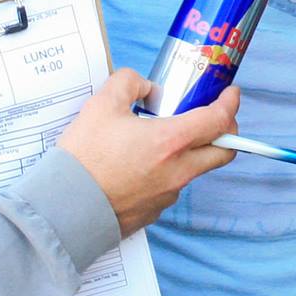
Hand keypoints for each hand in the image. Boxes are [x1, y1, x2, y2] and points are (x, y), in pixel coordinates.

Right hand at [56, 69, 238, 234]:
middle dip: (227, 132)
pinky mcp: (154, 212)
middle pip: (223, 153)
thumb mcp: (101, 105)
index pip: (218, 121)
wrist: (64, 207)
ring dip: (191, 153)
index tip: (230, 94)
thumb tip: (145, 87)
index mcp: (171, 141)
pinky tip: (141, 165)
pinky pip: (170, 187)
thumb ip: (128, 83)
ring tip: (162, 140)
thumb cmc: (84, 157)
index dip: (230, 104)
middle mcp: (178, 171)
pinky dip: (166, 173)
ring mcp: (168, 195)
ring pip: (194, 170)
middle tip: (214, 118)